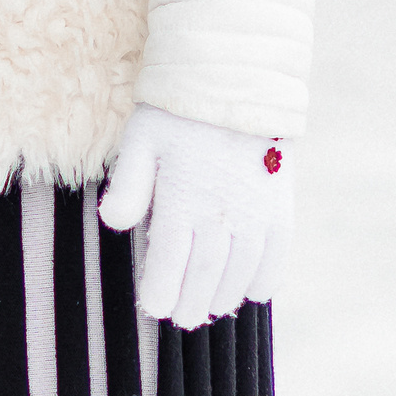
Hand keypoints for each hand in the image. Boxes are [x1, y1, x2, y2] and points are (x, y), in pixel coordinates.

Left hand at [99, 106, 294, 328]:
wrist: (238, 79)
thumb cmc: (178, 112)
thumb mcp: (140, 139)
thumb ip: (127, 185)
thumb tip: (114, 224)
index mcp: (181, 201)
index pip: (168, 265)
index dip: (160, 293)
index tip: (153, 307)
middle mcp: (220, 214)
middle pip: (204, 276)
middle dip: (190, 303)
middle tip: (181, 317)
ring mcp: (255, 212)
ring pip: (239, 272)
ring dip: (223, 296)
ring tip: (210, 308)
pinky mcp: (281, 205)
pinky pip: (276, 254)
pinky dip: (264, 278)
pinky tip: (251, 291)